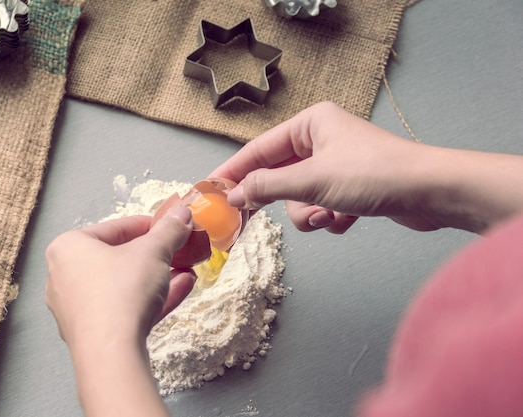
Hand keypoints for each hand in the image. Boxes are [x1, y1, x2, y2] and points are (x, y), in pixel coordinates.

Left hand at [45, 206, 195, 345]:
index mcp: (68, 247)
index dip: (149, 225)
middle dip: (155, 255)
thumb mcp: (153, 251)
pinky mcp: (92, 333)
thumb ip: (169, 230)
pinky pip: (124, 308)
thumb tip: (181, 213)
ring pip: (124, 285)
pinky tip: (181, 288)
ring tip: (185, 270)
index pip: (115, 228)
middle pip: (118, 258)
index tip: (171, 226)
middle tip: (178, 250)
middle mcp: (64, 277)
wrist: (111, 353)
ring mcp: (77, 309)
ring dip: (158, 276)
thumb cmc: (121, 291)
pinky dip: (151, 298)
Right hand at [210, 101, 438, 232]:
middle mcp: (322, 140)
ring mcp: (337, 165)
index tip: (210, 190)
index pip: (259, 149)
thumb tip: (233, 195)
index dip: (232, 171)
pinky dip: (330, 218)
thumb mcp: (311, 181)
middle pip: (279, 176)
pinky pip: (322, 207)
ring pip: (300, 197)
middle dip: (279, 200)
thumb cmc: (374, 175)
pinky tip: (347, 218)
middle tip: (246, 220)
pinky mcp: (351, 188)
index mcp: (311, 124)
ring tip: (326, 216)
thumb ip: (266, 188)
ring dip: (309, 213)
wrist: (431, 192)